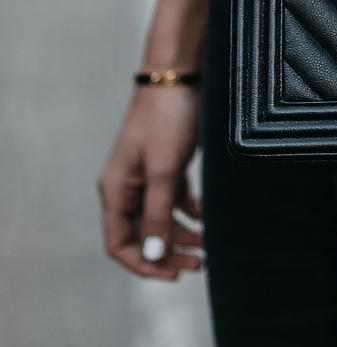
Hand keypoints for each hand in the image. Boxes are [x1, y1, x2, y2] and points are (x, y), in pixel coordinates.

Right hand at [98, 87, 203, 280]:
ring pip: (161, 218)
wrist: (179, 72)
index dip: (144, 264)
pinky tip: (208, 215)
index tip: (174, 274)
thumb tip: (152, 255)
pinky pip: (174, 198)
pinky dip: (190, 210)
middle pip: (143, 235)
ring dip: (183, 234)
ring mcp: (147, 175)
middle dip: (169, 252)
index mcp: (116, 190)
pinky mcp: (167, 163)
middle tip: (200, 263)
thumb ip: (157, 214)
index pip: (120, 244)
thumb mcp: (164, 170)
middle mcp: (127, 186)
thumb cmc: (167, 117)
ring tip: (209, 244)